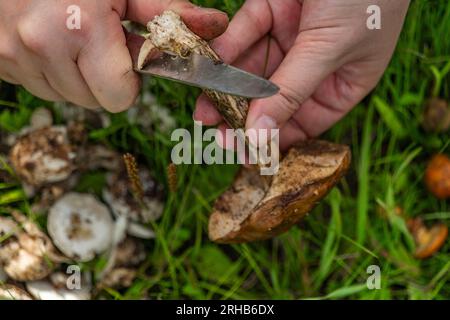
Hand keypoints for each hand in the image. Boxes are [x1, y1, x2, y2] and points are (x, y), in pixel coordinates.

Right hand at [0, 0, 227, 110]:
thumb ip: (170, 11)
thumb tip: (216, 28)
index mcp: (80, 29)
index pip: (119, 98)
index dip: (128, 81)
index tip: (124, 54)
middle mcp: (39, 46)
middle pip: (93, 102)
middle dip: (102, 78)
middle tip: (97, 40)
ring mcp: (10, 55)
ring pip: (64, 97)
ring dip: (74, 74)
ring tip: (71, 35)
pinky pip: (36, 85)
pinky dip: (48, 70)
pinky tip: (49, 39)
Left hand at [194, 0, 409, 150]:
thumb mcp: (329, 49)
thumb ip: (290, 92)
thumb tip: (259, 138)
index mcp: (343, 82)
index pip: (304, 122)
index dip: (274, 139)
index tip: (244, 154)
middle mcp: (314, 64)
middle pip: (272, 100)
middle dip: (243, 118)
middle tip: (216, 135)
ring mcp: (291, 37)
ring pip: (252, 71)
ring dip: (226, 90)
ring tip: (202, 112)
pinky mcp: (270, 9)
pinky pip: (244, 35)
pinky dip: (225, 51)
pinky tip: (207, 70)